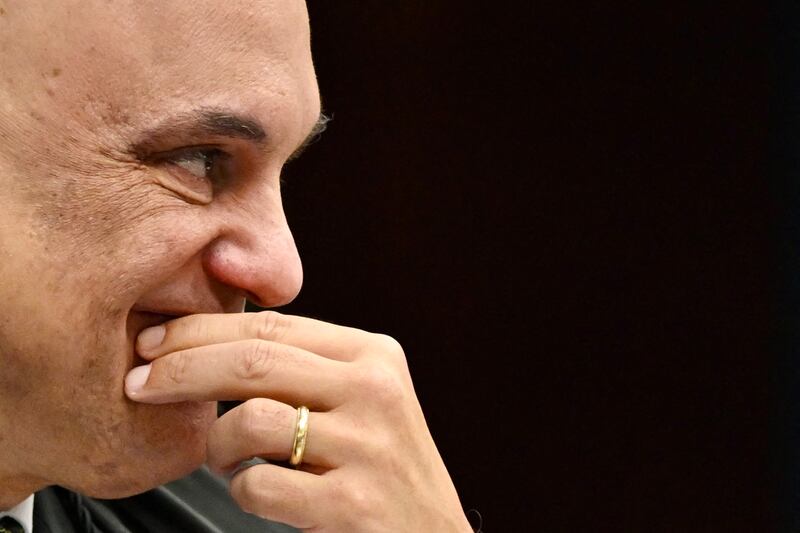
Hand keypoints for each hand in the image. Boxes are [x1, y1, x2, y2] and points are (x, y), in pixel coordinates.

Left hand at [125, 311, 472, 531]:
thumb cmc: (380, 466)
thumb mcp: (362, 398)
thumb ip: (306, 366)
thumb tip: (208, 342)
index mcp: (374, 355)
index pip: (272, 327)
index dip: (202, 331)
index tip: (155, 343)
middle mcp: (375, 391)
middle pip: (253, 362)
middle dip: (181, 369)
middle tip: (140, 382)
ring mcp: (367, 447)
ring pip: (250, 420)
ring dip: (216, 444)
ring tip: (223, 458)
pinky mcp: (352, 503)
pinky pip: (258, 486)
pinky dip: (241, 491)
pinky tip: (258, 492)